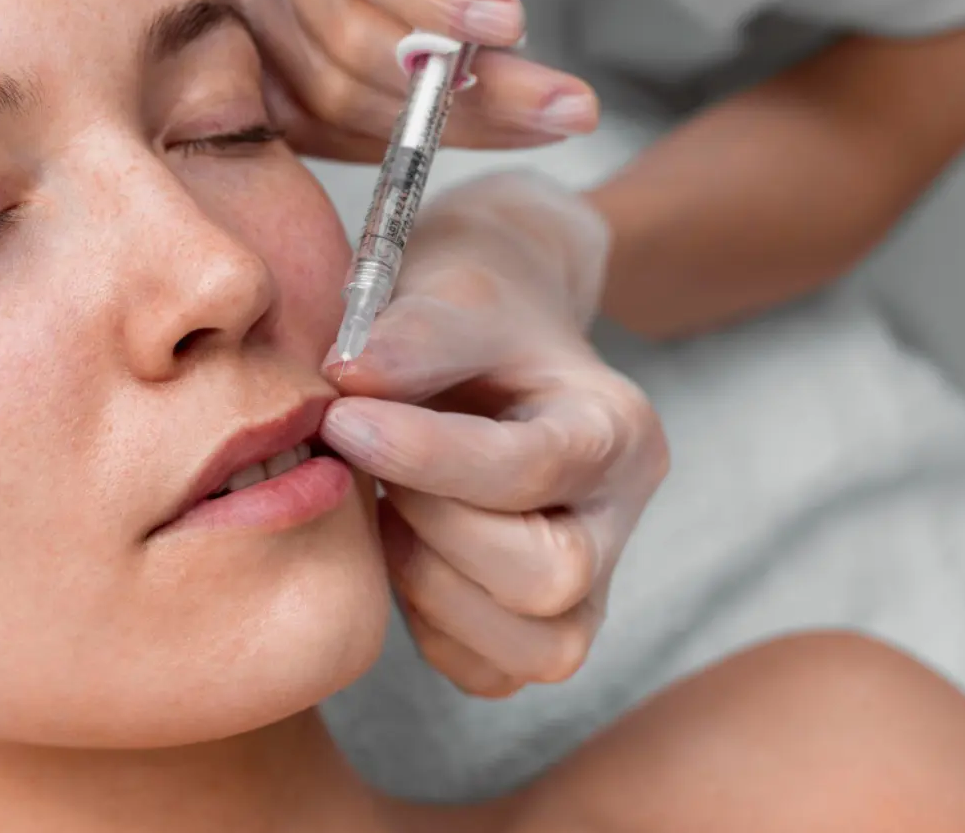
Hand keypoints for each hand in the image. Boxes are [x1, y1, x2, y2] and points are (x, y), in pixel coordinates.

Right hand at [176, 0, 599, 160]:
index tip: (512, 22)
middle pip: (354, 38)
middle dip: (469, 84)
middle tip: (568, 106)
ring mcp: (250, 20)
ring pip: (344, 99)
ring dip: (454, 123)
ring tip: (546, 119)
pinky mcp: (256, 78)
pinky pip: (332, 132)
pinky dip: (415, 139)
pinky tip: (492, 130)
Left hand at [320, 172, 668, 696]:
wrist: (491, 334)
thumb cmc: (473, 311)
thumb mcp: (453, 291)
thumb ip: (415, 334)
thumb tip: (352, 378)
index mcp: (618, 427)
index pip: (532, 468)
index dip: (427, 455)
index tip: (343, 418)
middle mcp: (621, 514)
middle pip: (551, 578)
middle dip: (436, 531)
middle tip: (367, 464)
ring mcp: (594, 580)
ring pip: (535, 647)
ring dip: (432, 587)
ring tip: (388, 510)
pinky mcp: (543, 625)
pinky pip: (491, 673)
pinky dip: (433, 626)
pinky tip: (402, 547)